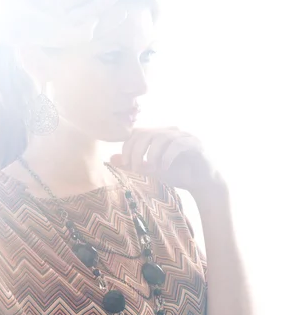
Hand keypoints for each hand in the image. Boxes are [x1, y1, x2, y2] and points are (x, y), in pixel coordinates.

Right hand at [0, 0, 127, 47]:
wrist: (2, 19)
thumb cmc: (30, 31)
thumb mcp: (57, 35)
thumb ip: (77, 33)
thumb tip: (94, 26)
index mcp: (65, 35)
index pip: (91, 29)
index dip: (107, 23)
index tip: (123, 15)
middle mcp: (60, 21)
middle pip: (87, 11)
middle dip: (103, 4)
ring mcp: (51, 7)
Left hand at [110, 126, 224, 197]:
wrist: (203, 183)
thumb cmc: (177, 174)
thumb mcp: (152, 171)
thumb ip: (134, 164)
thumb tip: (112, 159)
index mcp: (158, 135)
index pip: (137, 132)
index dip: (128, 146)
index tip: (126, 164)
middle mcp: (170, 131)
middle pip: (146, 133)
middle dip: (137, 151)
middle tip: (136, 168)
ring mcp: (183, 136)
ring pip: (161, 137)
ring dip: (152, 155)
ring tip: (152, 169)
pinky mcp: (195, 144)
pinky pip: (177, 145)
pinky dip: (167, 157)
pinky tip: (164, 169)